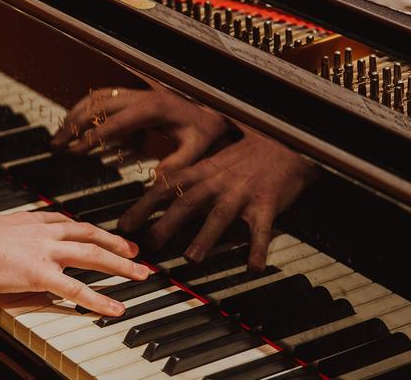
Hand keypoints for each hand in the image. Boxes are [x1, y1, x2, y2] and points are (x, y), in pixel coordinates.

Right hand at [0, 212, 150, 316]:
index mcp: (30, 221)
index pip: (67, 222)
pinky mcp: (42, 274)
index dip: (88, 229)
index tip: (101, 233)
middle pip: (88, 234)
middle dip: (115, 242)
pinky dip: (100, 300)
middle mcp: (43, 232)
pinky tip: (115, 308)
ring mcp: (46, 252)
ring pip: (93, 256)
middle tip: (134, 250)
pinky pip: (78, 290)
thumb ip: (6, 238)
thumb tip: (3, 246)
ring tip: (140, 274)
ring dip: (120, 265)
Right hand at [52, 80, 228, 174]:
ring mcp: (136, 92)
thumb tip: (155, 180)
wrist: (212, 109)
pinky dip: (84, 111)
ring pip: (96, 97)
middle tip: (56, 145)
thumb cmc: (205, 130)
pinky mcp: (133, 95)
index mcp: (154, 107)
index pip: (116, 120)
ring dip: (74, 115)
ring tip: (58, 137)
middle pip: (98, 103)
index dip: (94, 135)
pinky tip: (75, 129)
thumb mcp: (197, 148)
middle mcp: (141, 95)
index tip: (76, 150)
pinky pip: (102, 98)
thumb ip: (178, 163)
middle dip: (74, 123)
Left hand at [119, 125, 317, 270]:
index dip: (143, 206)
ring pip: (220, 216)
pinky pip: (261, 230)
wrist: (285, 143)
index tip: (124, 225)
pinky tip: (253, 268)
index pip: (166, 188)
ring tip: (191, 258)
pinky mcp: (266, 205)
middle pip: (187, 203)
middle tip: (149, 244)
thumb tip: (156, 190)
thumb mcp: (211, 161)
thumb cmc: (245, 156)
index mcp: (201, 172)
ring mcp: (242, 194)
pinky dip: (258, 249)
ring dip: (205, 238)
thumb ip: (186, 176)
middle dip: (166, 224)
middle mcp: (218, 182)